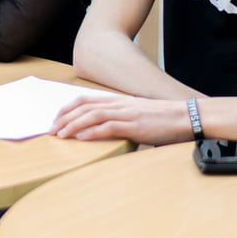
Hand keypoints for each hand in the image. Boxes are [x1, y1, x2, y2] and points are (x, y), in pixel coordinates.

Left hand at [49, 94, 192, 145]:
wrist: (184, 115)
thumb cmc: (162, 117)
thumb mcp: (136, 112)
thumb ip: (120, 116)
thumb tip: (107, 128)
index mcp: (117, 100)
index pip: (84, 99)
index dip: (67, 107)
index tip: (56, 118)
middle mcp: (117, 103)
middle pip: (83, 106)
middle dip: (64, 117)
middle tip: (51, 129)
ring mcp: (125, 113)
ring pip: (91, 115)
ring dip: (73, 125)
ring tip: (60, 134)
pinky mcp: (134, 125)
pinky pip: (108, 127)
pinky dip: (92, 132)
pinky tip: (81, 138)